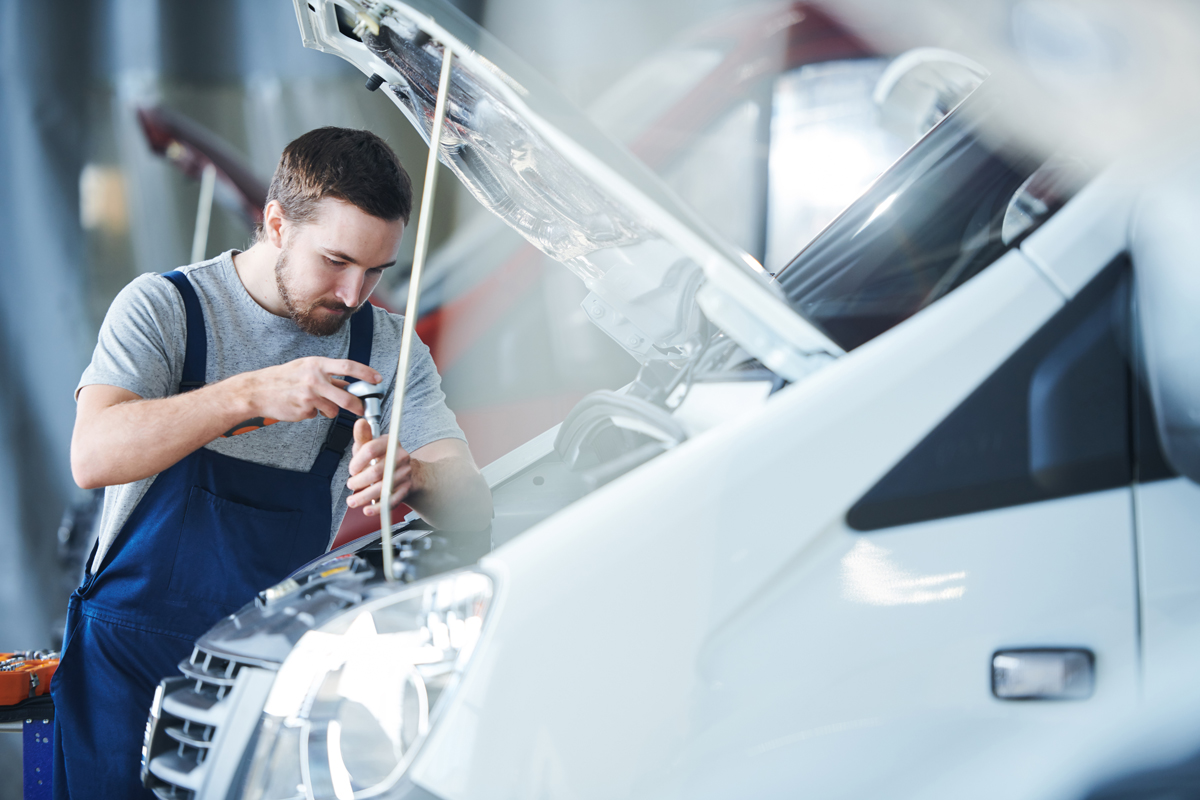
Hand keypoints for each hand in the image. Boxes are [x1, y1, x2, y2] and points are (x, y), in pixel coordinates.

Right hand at [229, 357, 380, 421]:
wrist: (257, 390)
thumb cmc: (283, 378)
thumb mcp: (306, 369)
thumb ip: (328, 375)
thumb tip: (349, 383)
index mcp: (317, 364)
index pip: (348, 366)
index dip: (366, 373)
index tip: (377, 379)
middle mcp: (314, 378)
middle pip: (347, 397)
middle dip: (357, 406)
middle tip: (362, 410)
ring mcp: (309, 395)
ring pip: (333, 410)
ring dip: (328, 410)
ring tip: (314, 403)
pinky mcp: (303, 410)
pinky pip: (317, 415)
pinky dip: (313, 413)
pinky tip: (300, 406)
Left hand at [347, 418, 420, 514]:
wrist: (408, 472)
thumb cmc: (383, 458)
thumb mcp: (371, 445)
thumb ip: (362, 437)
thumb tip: (359, 423)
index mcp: (390, 442)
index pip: (372, 449)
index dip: (357, 462)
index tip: (352, 469)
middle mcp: (400, 457)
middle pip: (376, 471)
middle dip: (358, 482)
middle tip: (351, 484)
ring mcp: (405, 474)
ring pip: (382, 488)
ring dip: (364, 497)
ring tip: (352, 501)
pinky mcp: (406, 489)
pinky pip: (392, 500)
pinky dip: (378, 507)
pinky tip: (368, 510)